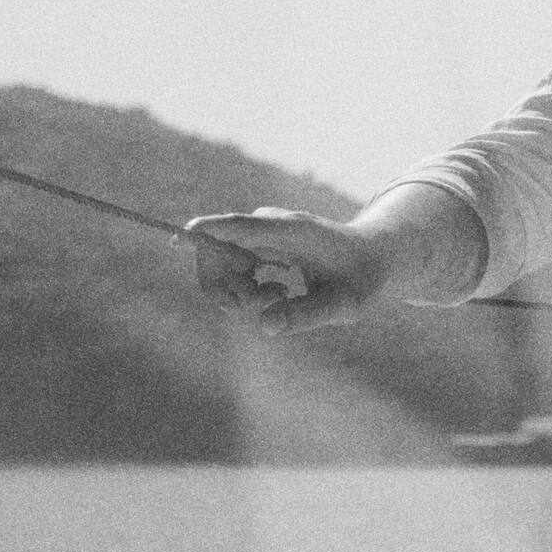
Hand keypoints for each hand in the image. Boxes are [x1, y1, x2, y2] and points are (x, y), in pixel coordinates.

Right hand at [184, 208, 392, 333]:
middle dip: (225, 287)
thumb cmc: (363, 279)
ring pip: (222, 262)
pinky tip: (277, 292)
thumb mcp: (345, 305)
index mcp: (292, 231)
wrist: (373, 256)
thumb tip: (264, 326)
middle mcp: (272, 225)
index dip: (208, 232)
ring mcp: (264, 231)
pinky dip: (243, 287)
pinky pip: (231, 264)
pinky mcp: (261, 242)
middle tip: (263, 305)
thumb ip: (307, 315)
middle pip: (218, 250)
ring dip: (238, 291)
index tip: (178, 238)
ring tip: (280, 298)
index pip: (240, 226)